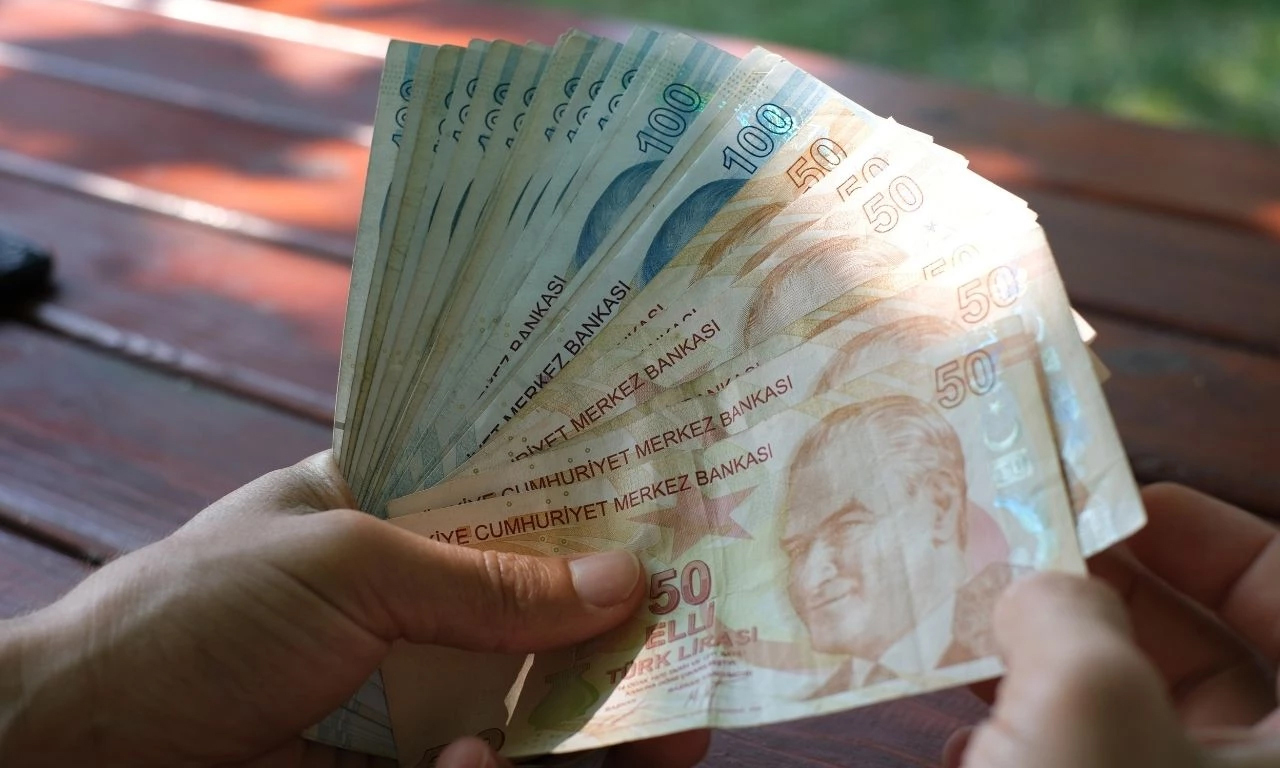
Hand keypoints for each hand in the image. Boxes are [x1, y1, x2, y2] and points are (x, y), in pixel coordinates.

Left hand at [0, 452, 709, 767]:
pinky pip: (493, 765)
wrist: (80, 756)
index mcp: (397, 504)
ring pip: (536, 699)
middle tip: (701, 659)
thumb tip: (626, 580)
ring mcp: (416, 682)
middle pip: (548, 606)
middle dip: (624, 634)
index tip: (682, 520)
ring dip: (595, 722)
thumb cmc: (196, 615)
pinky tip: (466, 766)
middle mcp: (418, 590)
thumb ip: (488, 581)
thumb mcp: (349, 567)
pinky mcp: (407, 762)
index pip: (520, 492)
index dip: (598, 506)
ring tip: (656, 740)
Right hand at [944, 483, 1278, 767]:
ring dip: (1044, 659)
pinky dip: (1022, 734)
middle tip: (1028, 553)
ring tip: (975, 625)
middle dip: (1104, 591)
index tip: (1118, 507)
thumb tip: (1036, 585)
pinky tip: (969, 737)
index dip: (1211, 536)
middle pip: (1196, 647)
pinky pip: (1076, 759)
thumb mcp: (1086, 701)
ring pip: (1123, 706)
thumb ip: (1071, 608)